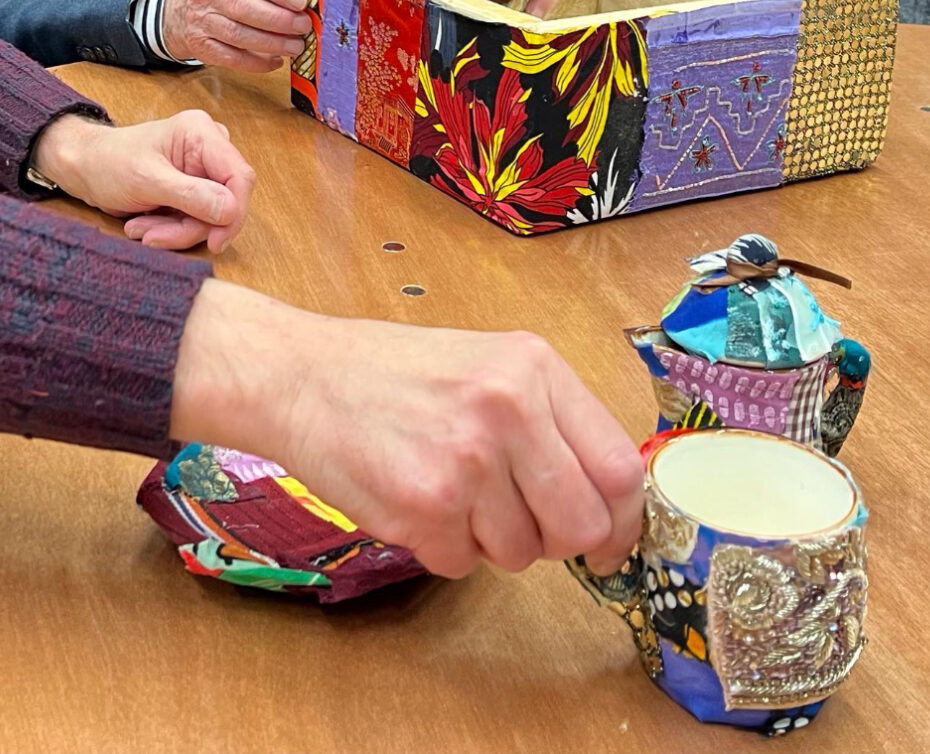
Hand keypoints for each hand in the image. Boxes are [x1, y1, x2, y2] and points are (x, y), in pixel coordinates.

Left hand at [33, 110, 255, 252]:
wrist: (83, 168)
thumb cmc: (107, 163)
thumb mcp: (145, 180)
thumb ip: (190, 195)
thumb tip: (231, 210)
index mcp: (201, 133)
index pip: (240, 176)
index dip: (234, 212)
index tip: (216, 240)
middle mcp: (209, 149)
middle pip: (226, 201)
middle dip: (191, 226)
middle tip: (153, 237)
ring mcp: (204, 171)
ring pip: (212, 217)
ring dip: (177, 231)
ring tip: (141, 230)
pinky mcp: (196, 190)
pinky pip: (199, 221)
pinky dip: (173, 230)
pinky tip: (146, 225)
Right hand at [163, 0, 310, 71]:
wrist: (180, 12)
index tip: (300, 2)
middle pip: (246, 8)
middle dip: (280, 20)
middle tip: (303, 27)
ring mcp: (202, 21)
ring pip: (240, 35)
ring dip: (273, 43)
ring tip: (295, 46)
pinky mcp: (202, 46)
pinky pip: (233, 58)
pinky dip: (258, 63)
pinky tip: (276, 61)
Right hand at [171, 281, 644, 578]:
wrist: (305, 376)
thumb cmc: (399, 374)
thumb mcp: (490, 365)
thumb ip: (551, 421)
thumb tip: (605, 499)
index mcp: (535, 368)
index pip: (620, 467)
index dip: (624, 520)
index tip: (612, 544)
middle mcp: (509, 409)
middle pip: (582, 524)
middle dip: (558, 541)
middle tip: (523, 525)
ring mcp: (467, 461)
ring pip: (521, 554)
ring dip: (491, 540)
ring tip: (451, 490)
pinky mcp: (424, 507)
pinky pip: (462, 564)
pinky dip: (443, 547)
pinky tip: (416, 500)